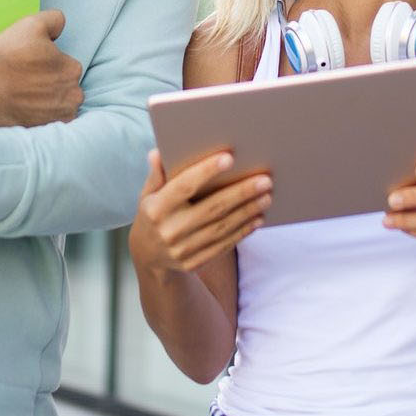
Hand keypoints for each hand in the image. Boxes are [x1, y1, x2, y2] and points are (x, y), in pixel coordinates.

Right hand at [0, 9, 82, 125]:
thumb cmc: (6, 58)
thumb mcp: (31, 25)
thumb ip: (54, 20)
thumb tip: (61, 25)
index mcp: (72, 69)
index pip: (65, 64)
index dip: (46, 63)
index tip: (29, 64)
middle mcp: (72, 96)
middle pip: (63, 86)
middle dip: (49, 83)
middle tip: (24, 80)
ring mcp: (59, 116)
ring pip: (56, 105)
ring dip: (45, 101)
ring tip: (21, 95)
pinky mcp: (45, 132)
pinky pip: (47, 122)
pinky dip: (38, 117)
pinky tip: (21, 109)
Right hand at [129, 150, 271, 274]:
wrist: (148, 257)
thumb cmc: (153, 214)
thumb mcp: (148, 194)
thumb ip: (157, 175)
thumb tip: (158, 152)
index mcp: (156, 208)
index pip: (184, 186)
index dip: (206, 171)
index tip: (229, 157)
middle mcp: (169, 230)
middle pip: (212, 208)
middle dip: (241, 193)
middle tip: (265, 180)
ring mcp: (182, 250)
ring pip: (222, 228)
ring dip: (247, 212)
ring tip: (267, 196)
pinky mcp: (194, 263)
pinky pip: (223, 245)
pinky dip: (242, 231)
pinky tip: (258, 218)